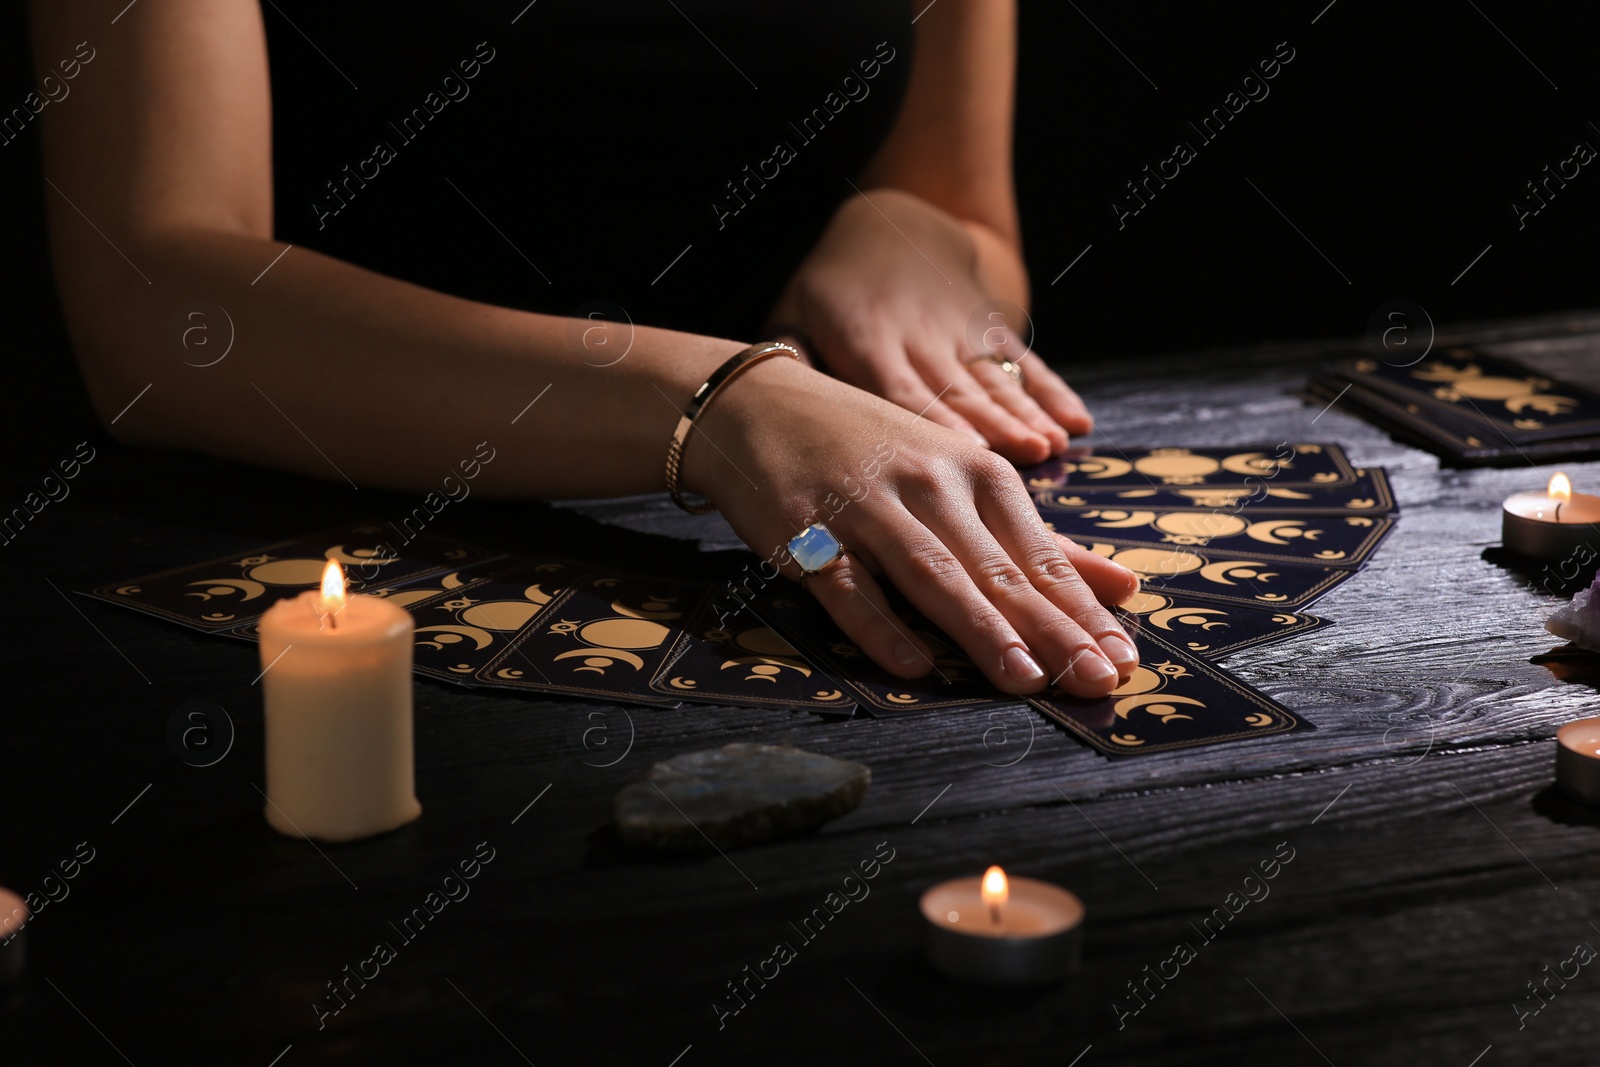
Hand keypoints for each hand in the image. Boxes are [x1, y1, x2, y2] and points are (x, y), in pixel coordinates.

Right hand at [681, 357, 1138, 697]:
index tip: (1124, 660)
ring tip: (1024, 679)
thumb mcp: (963, 478)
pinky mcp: (807, 533)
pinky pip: (849, 586)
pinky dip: (880, 625)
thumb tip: (1123, 588)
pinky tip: (915, 665)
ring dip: (981, 628)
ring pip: (932, 573)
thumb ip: (1039, 540)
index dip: (1083, 610)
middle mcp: (930, 486)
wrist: (765, 407)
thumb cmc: (875, 450)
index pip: (1041, 554)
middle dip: (1051, 629)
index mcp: (977, 473)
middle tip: (1095, 680)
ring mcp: (868, 509)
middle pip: (998, 568)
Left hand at [765, 188, 1091, 465]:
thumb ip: (790, 354)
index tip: (958, 453)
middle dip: (994, 424)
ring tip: (1052, 443)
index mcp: (865, 339)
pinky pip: (1026, 362)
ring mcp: (961, 332)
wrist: (896, 219)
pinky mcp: (991, 329)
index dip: (931, 421)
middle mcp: (918, 336)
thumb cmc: (832, 287)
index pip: (898, 387)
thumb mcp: (796, 310)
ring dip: (1026, 413)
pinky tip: (1078, 421)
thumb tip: (770, 401)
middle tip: (1027, 456)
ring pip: (996, 378)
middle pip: (958, 388)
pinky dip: (1052, 390)